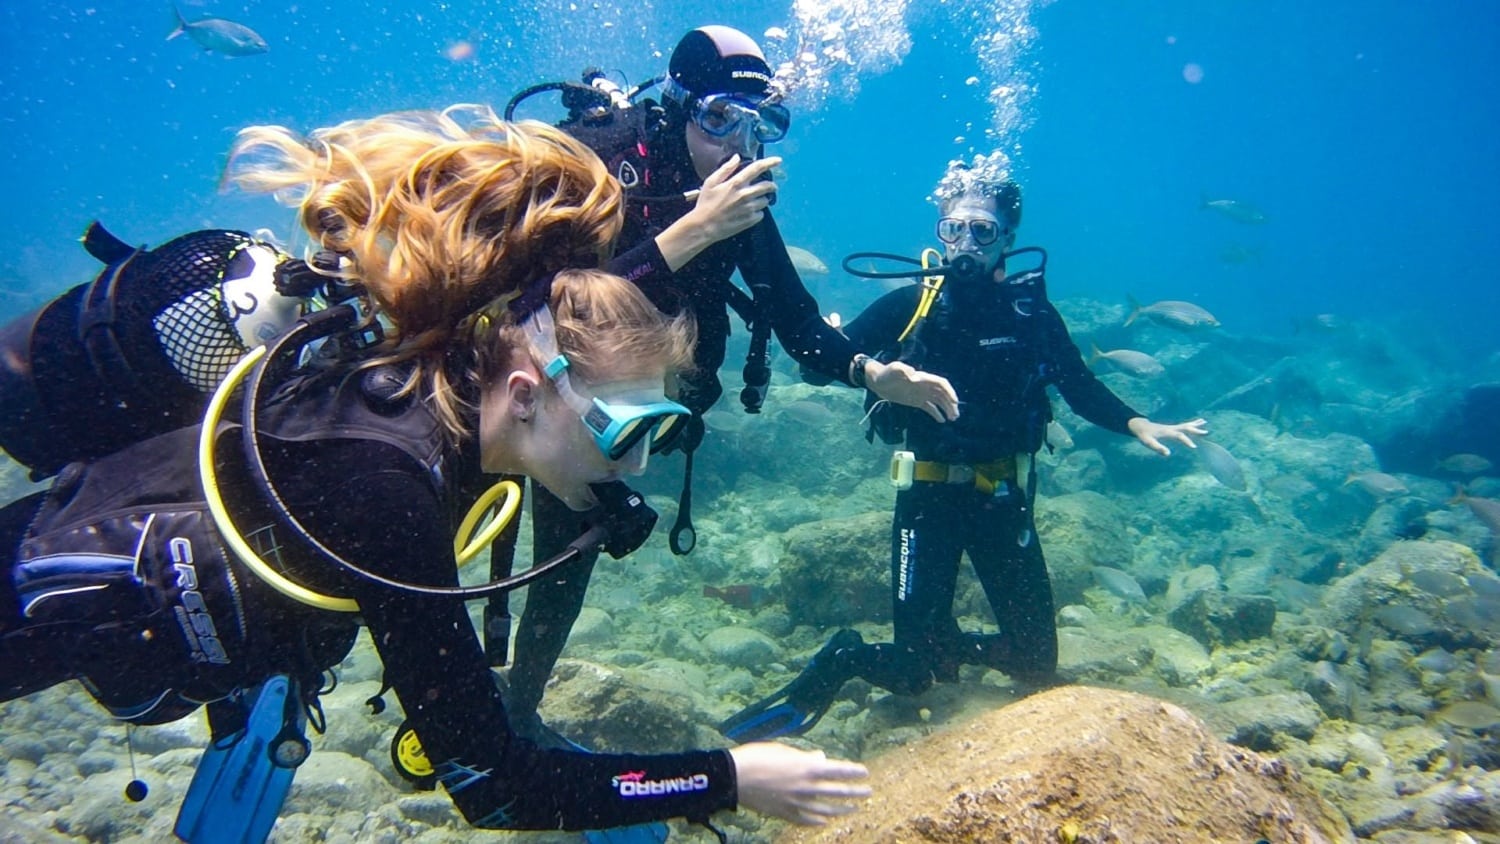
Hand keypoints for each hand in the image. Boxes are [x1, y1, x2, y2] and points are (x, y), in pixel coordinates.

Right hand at [656, 155, 779, 270]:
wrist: (704, 227)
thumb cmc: (706, 203)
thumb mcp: (711, 182)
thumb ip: (725, 169)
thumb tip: (737, 157)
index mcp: (736, 183)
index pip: (757, 168)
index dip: (770, 163)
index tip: (778, 161)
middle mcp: (745, 195)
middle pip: (767, 185)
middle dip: (771, 184)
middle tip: (771, 186)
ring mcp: (749, 208)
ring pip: (766, 200)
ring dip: (763, 198)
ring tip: (754, 200)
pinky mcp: (750, 220)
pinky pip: (761, 213)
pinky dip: (758, 211)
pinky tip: (749, 211)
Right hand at [730, 743, 870, 825]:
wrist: (735, 777)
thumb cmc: (758, 757)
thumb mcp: (784, 751)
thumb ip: (805, 757)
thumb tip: (821, 758)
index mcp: (808, 768)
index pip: (839, 770)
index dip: (854, 772)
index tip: (865, 772)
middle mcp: (807, 788)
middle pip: (838, 792)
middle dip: (856, 792)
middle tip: (868, 792)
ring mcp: (797, 803)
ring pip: (827, 810)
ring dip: (842, 810)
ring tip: (853, 809)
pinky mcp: (785, 814)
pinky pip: (807, 820)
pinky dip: (817, 821)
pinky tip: (824, 821)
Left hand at [866, 360, 959, 422]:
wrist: (877, 381)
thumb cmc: (886, 373)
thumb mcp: (894, 369)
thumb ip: (904, 370)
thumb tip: (914, 376)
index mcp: (922, 378)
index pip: (940, 384)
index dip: (949, 392)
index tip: (954, 402)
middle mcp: (925, 385)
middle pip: (942, 394)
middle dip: (950, 404)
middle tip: (955, 416)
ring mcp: (921, 394)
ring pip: (938, 401)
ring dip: (946, 409)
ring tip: (952, 419)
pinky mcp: (916, 401)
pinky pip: (929, 407)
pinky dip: (936, 413)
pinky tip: (941, 420)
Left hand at [1127, 416, 1206, 455]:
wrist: (1140, 426)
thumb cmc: (1144, 435)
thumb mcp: (1148, 442)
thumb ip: (1157, 448)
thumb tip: (1168, 454)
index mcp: (1167, 432)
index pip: (1180, 436)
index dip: (1187, 441)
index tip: (1194, 447)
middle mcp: (1171, 428)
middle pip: (1185, 428)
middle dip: (1195, 430)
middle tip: (1206, 432)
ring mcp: (1172, 427)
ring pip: (1185, 425)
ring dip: (1195, 424)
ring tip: (1204, 422)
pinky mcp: (1171, 428)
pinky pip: (1183, 426)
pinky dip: (1191, 424)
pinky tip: (1196, 423)